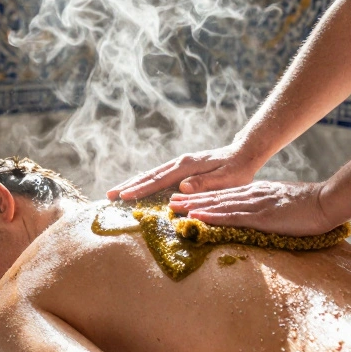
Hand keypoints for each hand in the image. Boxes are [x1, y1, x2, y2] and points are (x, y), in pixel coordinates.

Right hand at [106, 144, 262, 200]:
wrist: (242, 154)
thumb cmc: (236, 171)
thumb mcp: (226, 179)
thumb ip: (205, 183)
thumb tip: (182, 187)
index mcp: (187, 167)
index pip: (159, 180)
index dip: (141, 189)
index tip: (124, 197)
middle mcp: (179, 163)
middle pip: (148, 175)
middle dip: (128, 186)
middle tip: (108, 196)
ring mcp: (178, 164)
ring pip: (150, 174)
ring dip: (132, 184)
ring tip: (114, 193)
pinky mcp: (180, 168)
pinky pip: (157, 176)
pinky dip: (143, 182)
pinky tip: (135, 189)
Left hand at [167, 181, 336, 236]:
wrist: (326, 202)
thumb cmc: (308, 206)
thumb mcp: (281, 202)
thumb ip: (266, 206)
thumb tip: (256, 213)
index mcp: (256, 193)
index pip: (224, 195)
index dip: (203, 197)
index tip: (185, 199)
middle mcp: (251, 195)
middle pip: (216, 197)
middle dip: (191, 200)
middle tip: (170, 202)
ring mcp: (256, 205)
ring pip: (219, 205)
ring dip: (195, 207)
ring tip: (175, 209)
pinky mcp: (262, 216)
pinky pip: (233, 217)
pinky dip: (214, 216)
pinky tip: (199, 217)